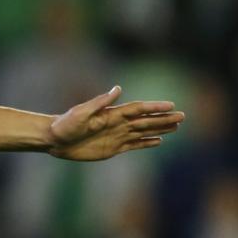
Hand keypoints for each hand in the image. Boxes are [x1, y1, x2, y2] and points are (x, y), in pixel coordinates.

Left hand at [46, 85, 183, 160]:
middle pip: (146, 120)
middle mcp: (117, 123)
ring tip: (176, 126)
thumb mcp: (82, 112)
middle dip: (164, 118)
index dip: (155, 107)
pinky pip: (134, 145)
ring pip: (143, 132)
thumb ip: (101, 102)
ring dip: (160, 129)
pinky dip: (146, 143)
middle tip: (182, 117)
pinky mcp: (113, 148)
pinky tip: (159, 141)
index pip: (139, 109)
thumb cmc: (65, 124)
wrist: (54, 140)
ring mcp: (116, 135)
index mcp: (112, 113)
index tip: (171, 105)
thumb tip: (118, 89)